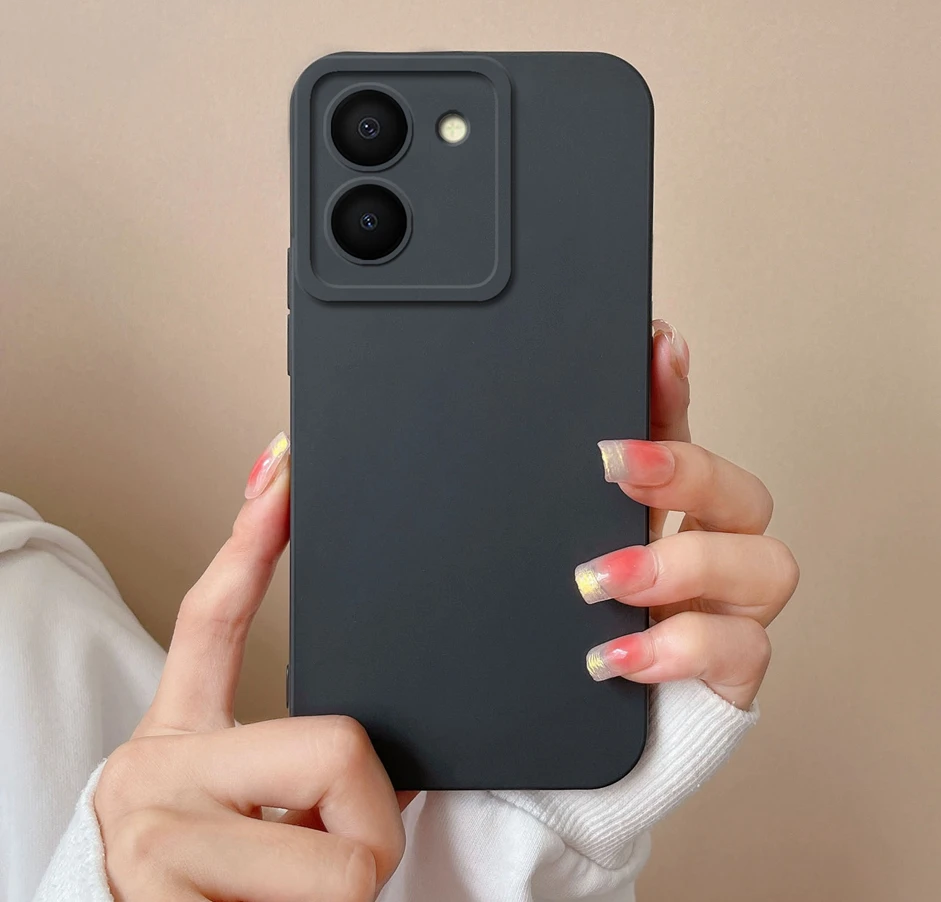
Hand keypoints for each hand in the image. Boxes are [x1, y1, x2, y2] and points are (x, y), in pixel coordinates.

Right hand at [95, 433, 405, 901]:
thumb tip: (401, 764)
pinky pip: (321, 901)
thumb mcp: (256, 821)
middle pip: (340, 746)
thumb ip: (308, 775)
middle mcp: (151, 773)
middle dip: (370, 822)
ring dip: (351, 894)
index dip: (252, 541)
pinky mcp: (159, 896)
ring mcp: (151, 834)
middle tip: (335, 869)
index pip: (213, 619)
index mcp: (177, 740)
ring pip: (345, 853)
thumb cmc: (222, 897)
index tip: (284, 470)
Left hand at [576, 321, 798, 708]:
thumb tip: (540, 432)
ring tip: (600, 581)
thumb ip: (565, 499)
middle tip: (613, 467)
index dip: (676, 388)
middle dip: (686, 473)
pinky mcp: (736, 670)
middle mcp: (716, 550)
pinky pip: (739, 651)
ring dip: (681, 565)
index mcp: (670, 515)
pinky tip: (615, 654)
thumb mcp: (563, 553)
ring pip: (766, 564)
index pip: (683, 435)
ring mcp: (734, 610)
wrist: (590, 725)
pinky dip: (676, 648)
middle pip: (743, 492)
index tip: (658, 343)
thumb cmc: (581, 629)